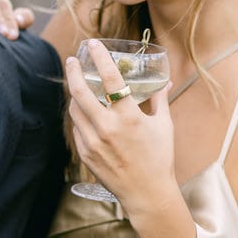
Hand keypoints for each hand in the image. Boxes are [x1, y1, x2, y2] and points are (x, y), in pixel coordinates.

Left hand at [65, 41, 175, 210]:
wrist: (147, 193)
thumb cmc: (159, 158)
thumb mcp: (163, 125)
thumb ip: (159, 99)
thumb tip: (165, 80)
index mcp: (128, 117)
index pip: (110, 79)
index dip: (100, 58)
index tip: (93, 44)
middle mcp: (107, 128)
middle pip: (80, 92)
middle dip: (73, 72)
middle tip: (72, 60)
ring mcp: (93, 142)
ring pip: (74, 110)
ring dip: (75, 95)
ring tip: (78, 85)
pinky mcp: (86, 154)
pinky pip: (77, 129)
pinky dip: (79, 117)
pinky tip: (84, 112)